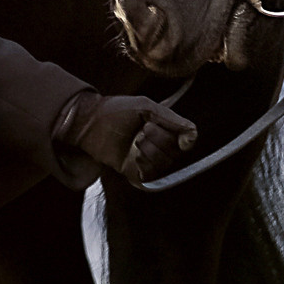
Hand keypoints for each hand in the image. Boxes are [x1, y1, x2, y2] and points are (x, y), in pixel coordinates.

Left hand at [56, 93, 197, 186]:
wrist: (90, 123)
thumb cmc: (116, 111)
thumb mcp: (146, 107)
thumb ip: (171, 119)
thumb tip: (193, 133)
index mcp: (162, 129)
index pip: (187, 140)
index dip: (188, 141)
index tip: (184, 140)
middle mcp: (157, 146)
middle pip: (176, 153)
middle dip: (162, 140)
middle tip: (144, 129)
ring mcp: (146, 160)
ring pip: (165, 164)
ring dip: (151, 150)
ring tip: (136, 140)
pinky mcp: (135, 172)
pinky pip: (151, 175)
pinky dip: (146, 164)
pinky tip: (135, 155)